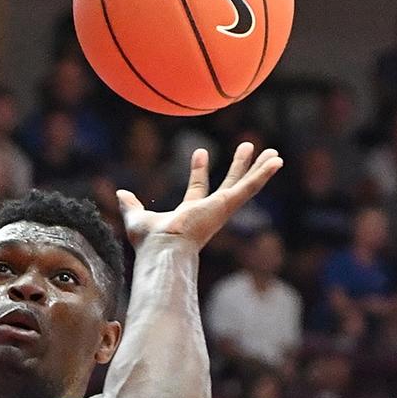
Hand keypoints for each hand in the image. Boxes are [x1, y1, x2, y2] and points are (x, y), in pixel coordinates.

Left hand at [117, 143, 282, 249]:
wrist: (162, 248)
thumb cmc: (149, 241)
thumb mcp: (136, 217)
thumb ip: (129, 205)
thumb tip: (120, 194)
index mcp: (190, 213)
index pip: (198, 189)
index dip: (199, 171)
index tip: (201, 152)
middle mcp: (209, 211)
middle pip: (229, 185)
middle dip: (238, 167)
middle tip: (248, 148)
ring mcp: (220, 209)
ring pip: (244, 185)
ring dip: (257, 169)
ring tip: (273, 153)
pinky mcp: (226, 205)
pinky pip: (249, 187)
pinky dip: (263, 174)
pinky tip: (276, 161)